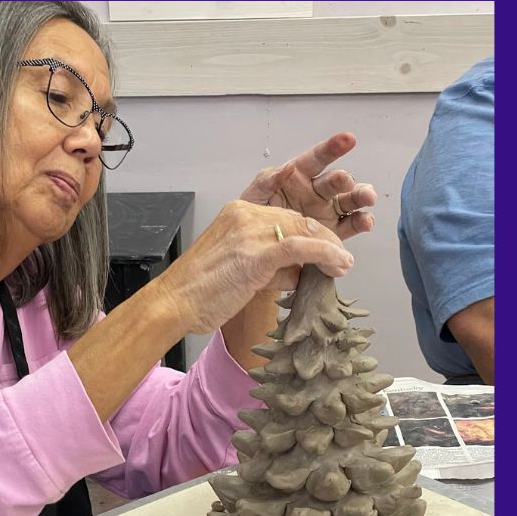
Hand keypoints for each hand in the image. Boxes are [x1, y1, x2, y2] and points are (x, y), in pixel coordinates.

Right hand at [151, 200, 352, 335]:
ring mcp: (250, 231)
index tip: (328, 245)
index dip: (311, 231)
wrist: (173, 303)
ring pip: (305, 229)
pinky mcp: (256, 253)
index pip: (286, 214)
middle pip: (298, 218)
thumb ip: (267, 262)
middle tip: (341, 260)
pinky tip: (339, 265)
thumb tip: (298, 272)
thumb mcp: (237, 268)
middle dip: (325, 238)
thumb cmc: (200, 292)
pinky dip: (326, 254)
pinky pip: (302, 246)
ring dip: (331, 248)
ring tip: (343, 265)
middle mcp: (245, 214)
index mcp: (238, 212)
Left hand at [240, 131, 377, 239]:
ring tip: (367, 198)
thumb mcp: (252, 198)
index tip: (348, 139)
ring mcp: (327, 211)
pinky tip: (365, 221)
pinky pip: (352, 224)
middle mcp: (316, 191)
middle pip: (336, 180)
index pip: (317, 158)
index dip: (332, 148)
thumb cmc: (251, 220)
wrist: (253, 251)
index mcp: (298, 177)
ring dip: (361, 196)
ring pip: (350, 200)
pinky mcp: (333, 231)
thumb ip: (266, 181)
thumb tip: (285, 167)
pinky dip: (362, 222)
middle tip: (345, 181)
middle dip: (344, 179)